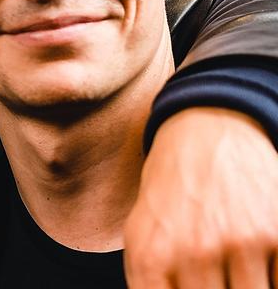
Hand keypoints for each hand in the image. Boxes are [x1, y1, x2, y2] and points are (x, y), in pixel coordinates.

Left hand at [125, 107, 277, 287]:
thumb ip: (151, 285)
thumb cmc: (171, 195)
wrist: (207, 133)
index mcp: (151, 260)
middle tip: (222, 279)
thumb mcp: (142, 239)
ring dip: (246, 286)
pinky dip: (272, 278)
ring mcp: (238, 243)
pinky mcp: (276, 232)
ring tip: (236, 269)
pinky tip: (260, 263)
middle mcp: (192, 253)